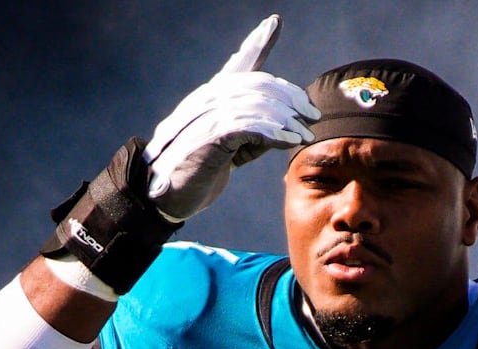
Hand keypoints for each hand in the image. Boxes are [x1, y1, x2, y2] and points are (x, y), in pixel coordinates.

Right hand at [143, 15, 319, 220]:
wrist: (164, 196)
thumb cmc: (199, 171)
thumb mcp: (233, 148)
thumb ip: (255, 133)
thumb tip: (288, 127)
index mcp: (212, 97)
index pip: (238, 64)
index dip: (256, 43)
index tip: (272, 23)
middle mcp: (207, 99)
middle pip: (258, 84)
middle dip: (290, 97)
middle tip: (313, 114)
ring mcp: (205, 115)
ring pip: (257, 104)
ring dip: (287, 120)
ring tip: (305, 134)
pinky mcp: (208, 135)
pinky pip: (248, 125)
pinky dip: (274, 132)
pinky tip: (290, 141)